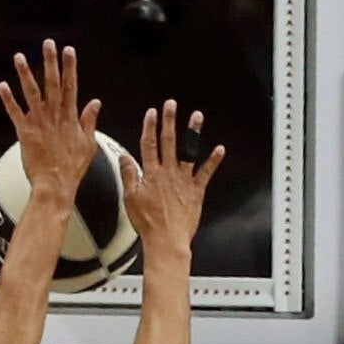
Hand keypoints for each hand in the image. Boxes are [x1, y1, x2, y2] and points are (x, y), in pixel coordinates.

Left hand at [0, 40, 99, 204]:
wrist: (55, 186)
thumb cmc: (71, 169)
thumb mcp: (89, 144)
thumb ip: (90, 121)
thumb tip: (95, 104)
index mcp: (69, 117)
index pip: (71, 86)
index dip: (69, 67)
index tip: (68, 51)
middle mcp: (54, 116)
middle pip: (52, 83)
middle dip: (50, 62)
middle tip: (47, 44)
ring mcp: (39, 123)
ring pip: (31, 93)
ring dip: (25, 73)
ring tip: (19, 58)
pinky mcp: (25, 133)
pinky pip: (15, 112)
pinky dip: (8, 99)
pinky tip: (3, 86)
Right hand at [117, 98, 226, 263]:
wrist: (166, 240)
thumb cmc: (148, 223)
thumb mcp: (130, 199)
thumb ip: (128, 175)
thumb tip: (124, 158)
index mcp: (151, 174)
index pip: (149, 144)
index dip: (150, 127)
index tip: (151, 113)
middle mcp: (168, 172)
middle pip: (168, 141)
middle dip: (169, 121)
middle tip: (171, 104)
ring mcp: (184, 180)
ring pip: (189, 150)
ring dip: (192, 131)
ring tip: (196, 116)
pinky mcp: (196, 190)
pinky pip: (206, 172)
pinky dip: (213, 161)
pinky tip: (220, 149)